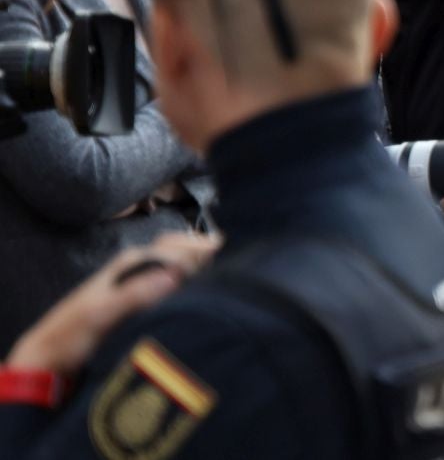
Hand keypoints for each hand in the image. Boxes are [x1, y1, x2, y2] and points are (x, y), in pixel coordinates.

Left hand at [7, 234, 220, 377]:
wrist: (50, 356)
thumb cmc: (72, 334)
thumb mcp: (101, 315)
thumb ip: (136, 294)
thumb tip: (175, 275)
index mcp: (132, 262)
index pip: (178, 248)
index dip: (203, 253)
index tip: (227, 264)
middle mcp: (138, 265)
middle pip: (181, 248)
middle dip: (205, 250)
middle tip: (231, 262)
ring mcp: (138, 279)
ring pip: (177, 261)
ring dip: (198, 263)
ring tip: (221, 273)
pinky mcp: (138, 296)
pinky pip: (171, 278)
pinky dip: (189, 277)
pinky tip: (198, 289)